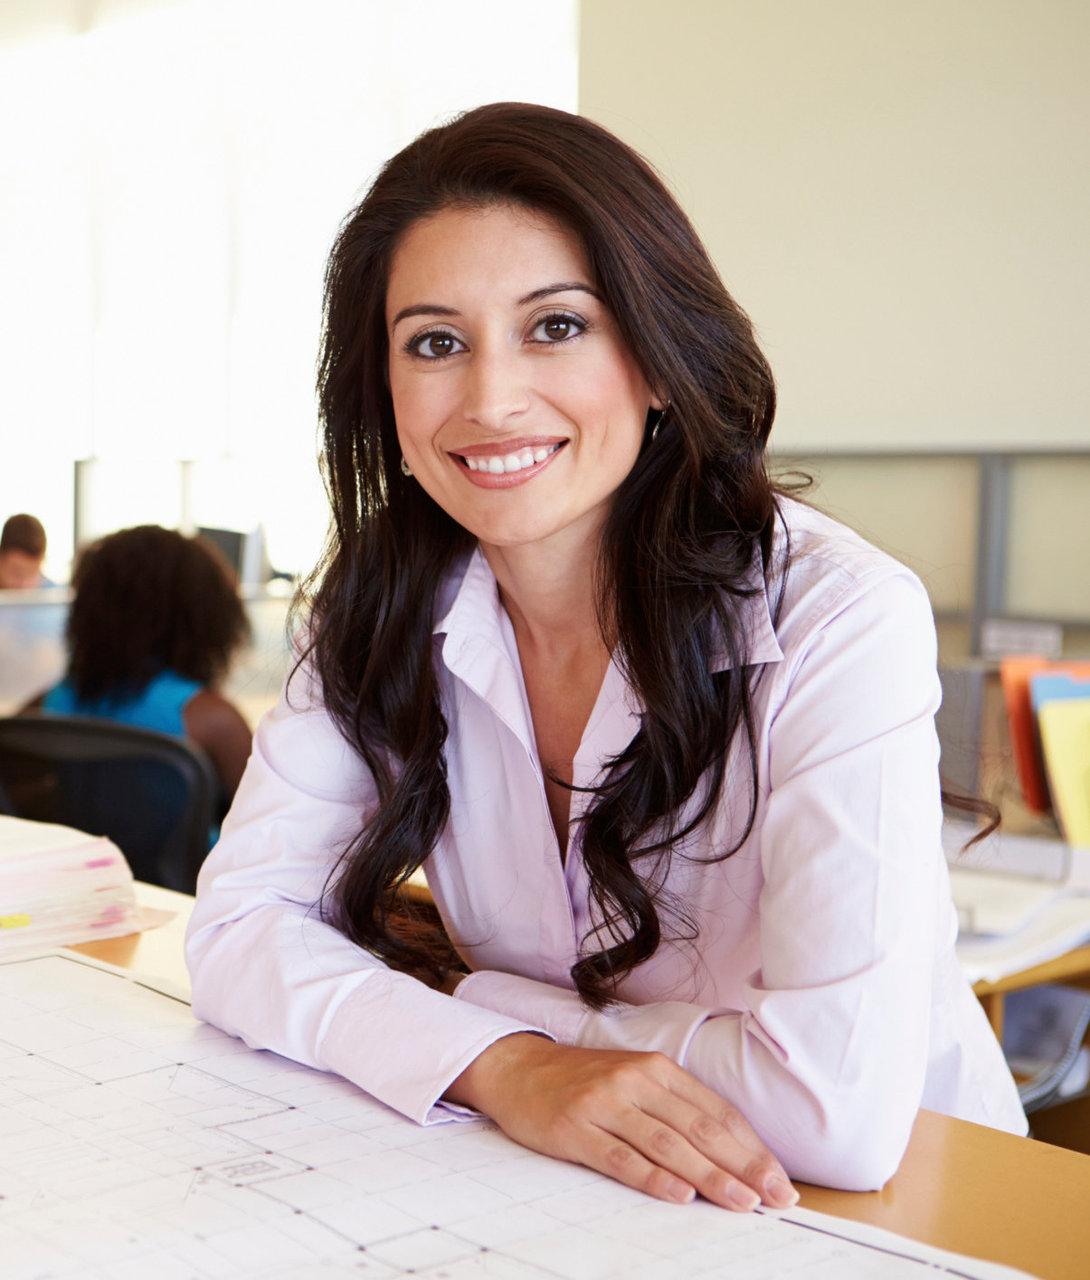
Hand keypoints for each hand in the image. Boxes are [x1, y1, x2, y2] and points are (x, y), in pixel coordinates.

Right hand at [445, 1033, 797, 1210]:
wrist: (518, 1067)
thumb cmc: (585, 1081)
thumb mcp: (634, 1080)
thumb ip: (675, 1109)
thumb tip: (729, 1154)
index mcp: (658, 1069)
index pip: (717, 1112)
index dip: (753, 1149)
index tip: (782, 1181)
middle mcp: (636, 1081)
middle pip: (699, 1128)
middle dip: (743, 1166)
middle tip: (777, 1198)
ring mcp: (605, 1102)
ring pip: (667, 1143)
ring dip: (709, 1176)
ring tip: (741, 1202)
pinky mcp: (576, 1127)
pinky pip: (620, 1156)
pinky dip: (652, 1176)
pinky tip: (678, 1194)